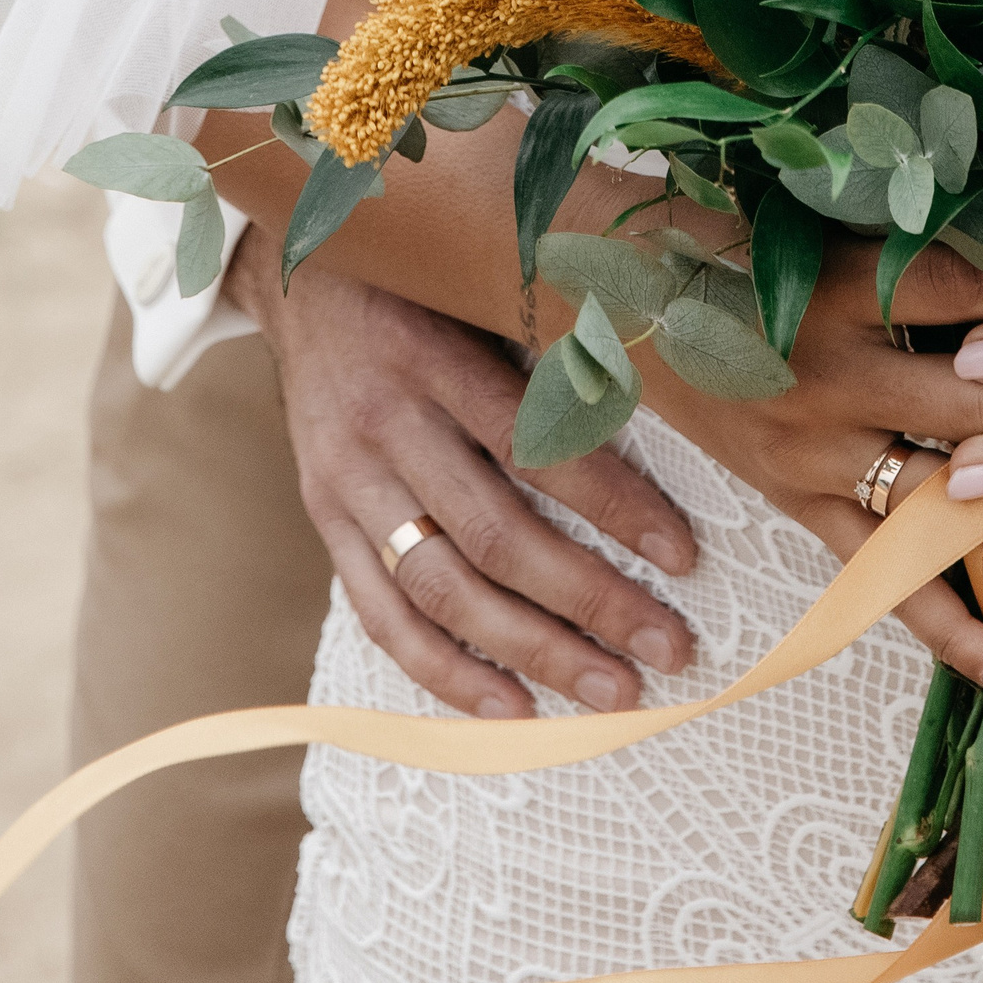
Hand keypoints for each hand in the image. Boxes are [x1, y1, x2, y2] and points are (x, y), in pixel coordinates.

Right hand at [224, 226, 698, 718]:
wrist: (301, 276)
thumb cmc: (427, 286)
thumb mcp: (482, 293)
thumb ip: (552, 350)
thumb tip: (675, 400)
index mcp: (434, 360)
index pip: (535, 448)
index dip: (612, 507)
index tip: (682, 556)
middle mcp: (385, 426)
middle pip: (494, 536)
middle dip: (589, 602)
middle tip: (668, 648)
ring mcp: (345, 482)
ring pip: (442, 589)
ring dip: (533, 651)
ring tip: (611, 690)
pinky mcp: (323, 521)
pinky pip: (382, 615)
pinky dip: (445, 671)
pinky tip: (512, 706)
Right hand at [630, 230, 982, 713]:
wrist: (608, 291)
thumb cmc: (723, 236)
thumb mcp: (816, 216)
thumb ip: (922, 235)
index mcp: (838, 288)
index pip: (975, 292)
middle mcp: (831, 377)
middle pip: (982, 405)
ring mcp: (814, 453)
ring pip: (949, 500)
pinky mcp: (798, 505)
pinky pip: (884, 581)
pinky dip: (951, 629)